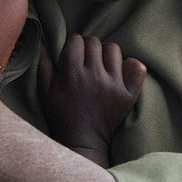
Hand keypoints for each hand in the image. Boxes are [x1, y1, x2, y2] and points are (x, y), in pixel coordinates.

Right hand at [40, 34, 147, 153]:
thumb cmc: (62, 116)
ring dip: (106, 54)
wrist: (83, 141)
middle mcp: (93, 75)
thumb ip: (44, 66)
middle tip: (87, 60)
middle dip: (89, 47)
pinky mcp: (128, 93)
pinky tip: (121, 71)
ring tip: (102, 65)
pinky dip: (131, 65)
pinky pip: (136, 67)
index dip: (74, 43)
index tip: (74, 52)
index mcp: (71, 73)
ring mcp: (113, 84)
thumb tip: (45, 44)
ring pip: (114, 49)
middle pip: (94, 42)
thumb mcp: (45, 93)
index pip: (76, 40)